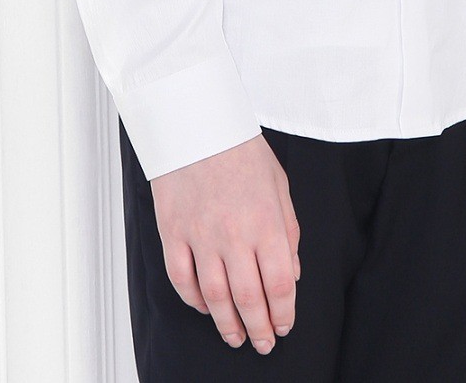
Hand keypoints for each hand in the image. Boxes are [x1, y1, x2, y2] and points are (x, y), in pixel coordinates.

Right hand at [150, 132, 300, 352]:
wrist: (197, 122)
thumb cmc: (240, 149)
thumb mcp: (278, 184)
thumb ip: (288, 230)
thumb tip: (292, 273)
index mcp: (266, 221)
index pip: (280, 283)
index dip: (284, 312)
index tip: (285, 325)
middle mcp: (234, 234)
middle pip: (249, 298)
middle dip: (259, 328)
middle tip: (263, 343)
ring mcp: (200, 235)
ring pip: (214, 296)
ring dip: (227, 324)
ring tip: (236, 337)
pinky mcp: (173, 232)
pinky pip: (182, 279)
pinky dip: (194, 301)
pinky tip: (206, 308)